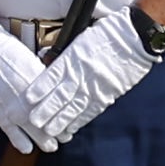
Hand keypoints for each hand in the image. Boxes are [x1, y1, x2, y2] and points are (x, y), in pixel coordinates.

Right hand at [0, 26, 57, 152]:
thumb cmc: (6, 51)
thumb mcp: (33, 62)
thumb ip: (44, 78)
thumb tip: (52, 87)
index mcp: (43, 86)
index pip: (61, 108)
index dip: (67, 117)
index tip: (71, 122)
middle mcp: (32, 101)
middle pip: (52, 124)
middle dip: (60, 133)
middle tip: (65, 137)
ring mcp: (16, 110)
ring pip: (36, 133)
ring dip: (45, 142)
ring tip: (51, 146)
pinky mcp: (1, 114)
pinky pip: (13, 134)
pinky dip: (22, 143)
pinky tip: (27, 149)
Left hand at [21, 10, 157, 154]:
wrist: (136, 38)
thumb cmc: (107, 35)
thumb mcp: (80, 39)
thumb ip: (66, 56)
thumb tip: (49, 67)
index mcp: (75, 57)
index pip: (53, 76)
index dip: (40, 89)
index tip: (28, 99)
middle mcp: (84, 73)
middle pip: (61, 95)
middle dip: (46, 110)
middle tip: (33, 121)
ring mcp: (97, 86)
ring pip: (74, 106)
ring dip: (60, 120)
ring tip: (48, 130)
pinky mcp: (108, 94)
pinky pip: (91, 110)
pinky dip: (80, 120)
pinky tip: (70, 128)